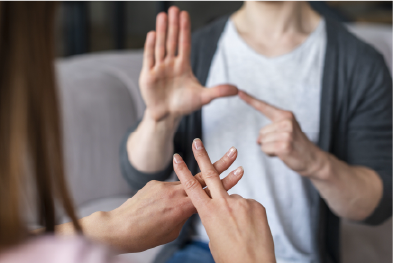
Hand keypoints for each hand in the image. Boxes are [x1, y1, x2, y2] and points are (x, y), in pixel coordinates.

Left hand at [58, 146, 243, 252]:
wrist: (119, 228)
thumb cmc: (146, 235)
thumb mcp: (172, 231)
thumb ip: (184, 215)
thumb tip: (189, 206)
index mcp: (183, 207)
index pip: (210, 192)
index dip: (227, 181)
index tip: (239, 171)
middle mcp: (175, 192)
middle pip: (203, 176)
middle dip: (220, 163)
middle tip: (233, 151)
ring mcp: (163, 185)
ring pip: (185, 181)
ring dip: (191, 182)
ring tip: (186, 194)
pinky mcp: (154, 183)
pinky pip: (168, 186)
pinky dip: (169, 194)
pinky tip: (159, 206)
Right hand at [139, 6, 237, 120]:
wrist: (167, 115)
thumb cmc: (184, 105)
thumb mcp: (203, 97)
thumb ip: (218, 92)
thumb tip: (237, 89)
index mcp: (183, 66)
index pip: (185, 44)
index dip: (185, 30)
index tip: (185, 14)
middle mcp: (171, 64)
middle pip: (172, 41)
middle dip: (173, 25)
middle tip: (174, 9)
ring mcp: (159, 68)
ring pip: (160, 46)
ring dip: (161, 31)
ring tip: (162, 15)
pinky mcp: (148, 75)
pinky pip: (149, 58)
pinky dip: (150, 47)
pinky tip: (152, 34)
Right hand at [173, 138, 275, 262]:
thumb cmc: (230, 258)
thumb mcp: (214, 238)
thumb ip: (214, 218)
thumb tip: (220, 210)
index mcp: (208, 214)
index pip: (191, 187)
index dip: (183, 171)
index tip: (177, 158)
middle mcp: (224, 204)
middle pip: (210, 174)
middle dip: (202, 156)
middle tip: (197, 142)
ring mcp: (241, 203)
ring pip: (233, 197)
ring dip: (233, 209)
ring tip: (238, 229)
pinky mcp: (256, 205)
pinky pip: (247, 205)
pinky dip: (246, 214)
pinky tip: (249, 229)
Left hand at [239, 90, 325, 177]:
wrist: (313, 159)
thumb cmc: (297, 145)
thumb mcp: (286, 131)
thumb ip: (271, 130)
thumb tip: (258, 139)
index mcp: (285, 115)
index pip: (264, 107)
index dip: (250, 100)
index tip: (240, 92)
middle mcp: (286, 122)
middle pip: (261, 132)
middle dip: (269, 141)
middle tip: (284, 143)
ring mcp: (286, 133)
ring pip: (262, 141)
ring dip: (270, 148)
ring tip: (284, 148)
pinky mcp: (283, 145)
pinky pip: (264, 149)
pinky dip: (270, 154)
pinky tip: (282, 153)